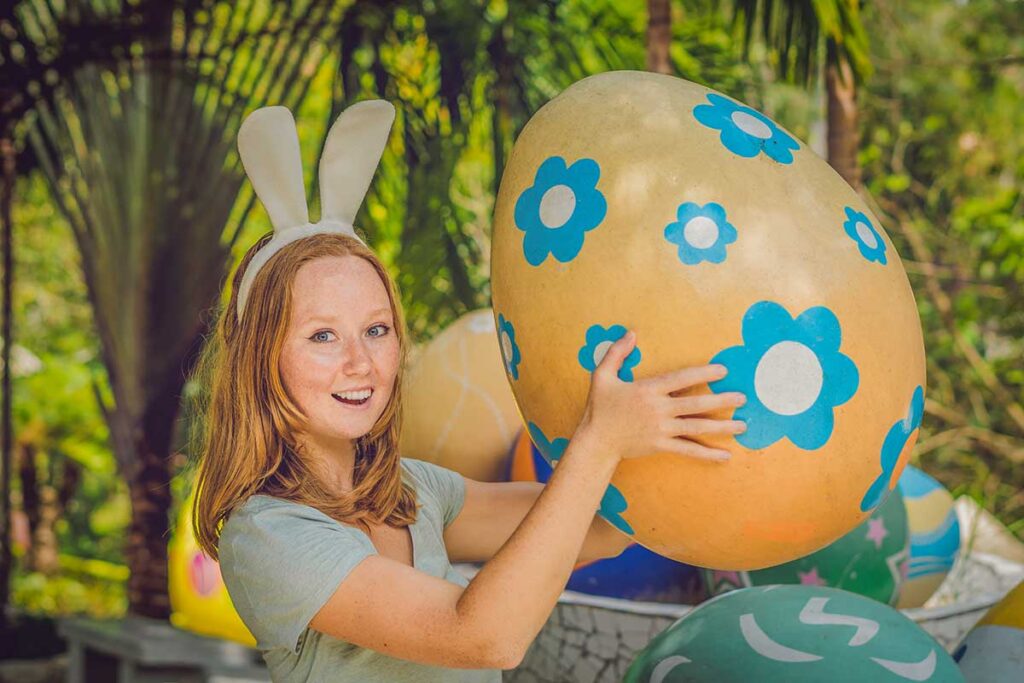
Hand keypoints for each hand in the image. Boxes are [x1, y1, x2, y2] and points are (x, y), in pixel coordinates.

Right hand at [575, 330, 745, 462]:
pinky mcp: (660, 446)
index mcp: (648, 390)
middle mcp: (658, 409)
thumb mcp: (601, 375)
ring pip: (696, 427)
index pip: (681, 379)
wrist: (595, 441)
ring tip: (742, 425)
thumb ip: (616, 353)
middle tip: (742, 397)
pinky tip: (725, 456)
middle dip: (721, 400)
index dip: (703, 374)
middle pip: (695, 404)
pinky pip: (687, 450)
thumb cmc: (600, 407)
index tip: (723, 370)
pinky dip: (707, 454)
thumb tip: (631, 333)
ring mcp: (661, 429)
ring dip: (722, 426)